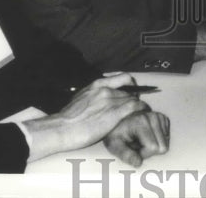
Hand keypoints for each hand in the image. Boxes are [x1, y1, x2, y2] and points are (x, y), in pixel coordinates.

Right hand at [23, 73, 149, 160]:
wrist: (61, 128)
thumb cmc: (67, 119)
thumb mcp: (80, 98)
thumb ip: (92, 95)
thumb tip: (97, 98)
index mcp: (96, 84)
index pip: (123, 77)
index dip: (131, 85)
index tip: (132, 92)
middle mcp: (105, 89)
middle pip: (129, 91)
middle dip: (134, 98)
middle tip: (136, 107)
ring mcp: (110, 100)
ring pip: (132, 98)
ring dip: (138, 105)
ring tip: (141, 112)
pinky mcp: (114, 113)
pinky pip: (134, 107)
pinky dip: (141, 109)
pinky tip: (143, 113)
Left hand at [104, 110, 170, 166]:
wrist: (118, 120)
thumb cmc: (115, 133)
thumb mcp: (114, 145)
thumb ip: (125, 155)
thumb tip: (138, 163)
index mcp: (140, 122)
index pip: (154, 148)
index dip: (144, 153)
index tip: (133, 148)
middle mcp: (152, 116)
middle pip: (163, 147)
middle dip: (150, 150)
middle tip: (137, 144)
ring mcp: (159, 116)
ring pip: (166, 143)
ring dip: (154, 145)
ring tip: (141, 139)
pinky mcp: (163, 118)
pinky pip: (167, 137)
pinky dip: (158, 139)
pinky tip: (148, 135)